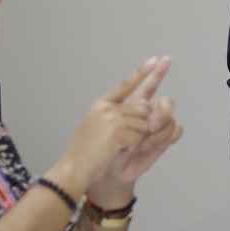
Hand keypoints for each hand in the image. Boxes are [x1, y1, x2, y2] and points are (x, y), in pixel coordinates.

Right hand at [61, 57, 170, 188]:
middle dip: (139, 128)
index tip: (156, 60)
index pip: (124, 85)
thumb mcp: (98, 127)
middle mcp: (106, 107)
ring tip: (114, 148)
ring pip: (143, 125)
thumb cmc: (86, 154)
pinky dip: (131, 147)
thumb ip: (117, 116)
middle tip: (119, 142)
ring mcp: (111, 118)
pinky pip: (139, 138)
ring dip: (135, 140)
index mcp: (101, 104)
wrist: (73, 170)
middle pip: (142, 111)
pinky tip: (115, 151)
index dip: (141, 72)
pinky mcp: (117, 131)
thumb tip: (143, 107)